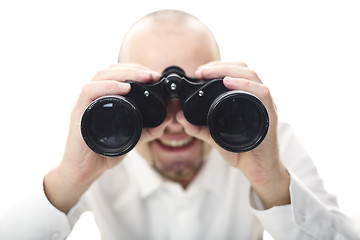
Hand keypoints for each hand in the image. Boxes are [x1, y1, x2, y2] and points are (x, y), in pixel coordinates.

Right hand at [44, 63, 167, 212]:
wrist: (84, 171)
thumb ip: (149, 129)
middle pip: (110, 71)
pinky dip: (108, 86)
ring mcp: (84, 103)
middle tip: (153, 75)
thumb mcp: (133, 137)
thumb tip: (169, 117)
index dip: (136, 70)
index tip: (155, 75)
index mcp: (103, 98)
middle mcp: (92, 97)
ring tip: (143, 78)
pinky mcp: (78, 112)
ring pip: (101, 76)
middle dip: (134, 69)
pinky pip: (89, 91)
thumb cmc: (104, 152)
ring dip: (124, 73)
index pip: (117, 74)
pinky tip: (124, 88)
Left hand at [176, 61, 289, 208]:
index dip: (218, 67)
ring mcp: (264, 105)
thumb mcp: (214, 137)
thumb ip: (198, 127)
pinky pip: (262, 94)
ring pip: (252, 76)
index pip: (235, 73)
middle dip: (220, 66)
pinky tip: (229, 83)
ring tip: (209, 73)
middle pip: (244, 69)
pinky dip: (245, 85)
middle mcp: (257, 99)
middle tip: (201, 71)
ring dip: (229, 70)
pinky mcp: (269, 116)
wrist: (258, 171)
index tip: (199, 71)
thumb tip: (180, 117)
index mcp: (246, 99)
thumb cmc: (241, 152)